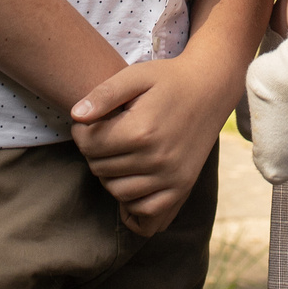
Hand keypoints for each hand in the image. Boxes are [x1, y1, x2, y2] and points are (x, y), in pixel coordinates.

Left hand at [71, 57, 230, 235]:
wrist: (211, 87)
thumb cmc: (169, 80)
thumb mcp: (135, 76)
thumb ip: (104, 94)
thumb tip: (76, 116)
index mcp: (141, 130)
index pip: (88, 145)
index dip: (80, 131)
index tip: (88, 120)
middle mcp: (157, 158)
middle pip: (100, 169)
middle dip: (94, 151)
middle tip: (105, 133)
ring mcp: (171, 177)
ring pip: (118, 192)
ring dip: (109, 175)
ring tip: (118, 153)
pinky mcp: (182, 187)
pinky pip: (146, 212)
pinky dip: (133, 202)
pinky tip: (131, 180)